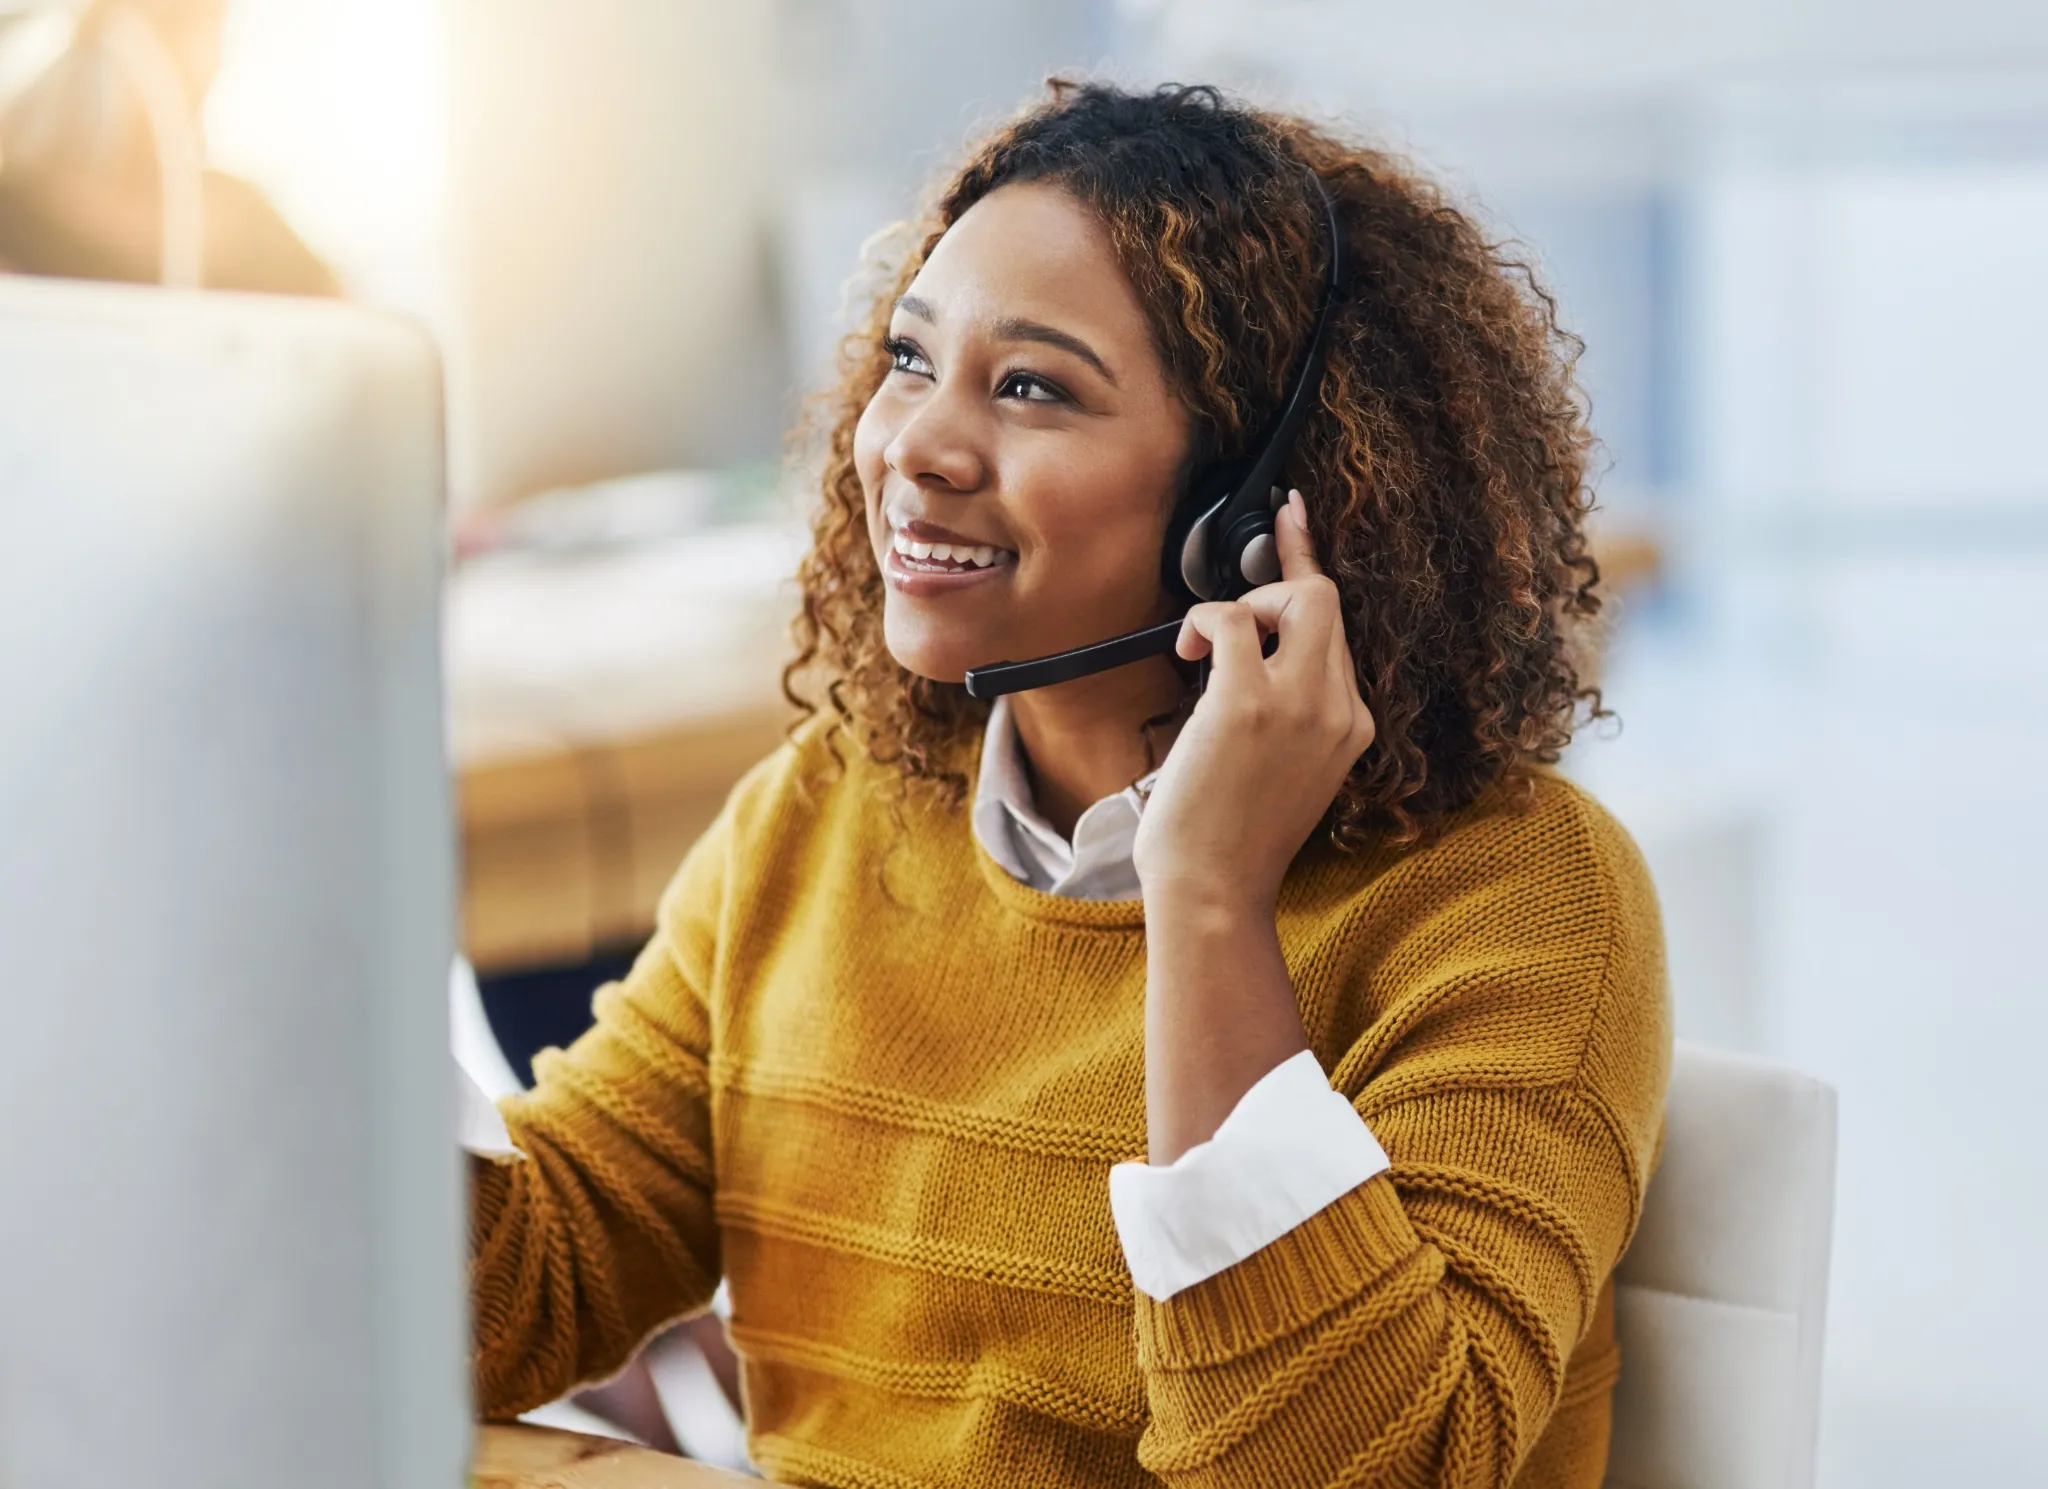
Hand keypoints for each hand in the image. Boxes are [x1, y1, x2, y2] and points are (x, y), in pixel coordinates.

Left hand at [1132, 490, 1375, 909]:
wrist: (1214, 890)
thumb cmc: (1232, 839)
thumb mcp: (1289, 770)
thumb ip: (1293, 713)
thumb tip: (1252, 654)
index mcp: (1353, 726)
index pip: (1341, 634)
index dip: (1309, 575)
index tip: (1293, 520)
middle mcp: (1338, 709)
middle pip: (1328, 600)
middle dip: (1278, 580)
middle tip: (1232, 607)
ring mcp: (1300, 703)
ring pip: (1298, 596)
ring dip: (1243, 604)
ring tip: (1204, 650)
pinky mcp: (1249, 702)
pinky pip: (1235, 619)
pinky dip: (1206, 620)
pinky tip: (1188, 652)